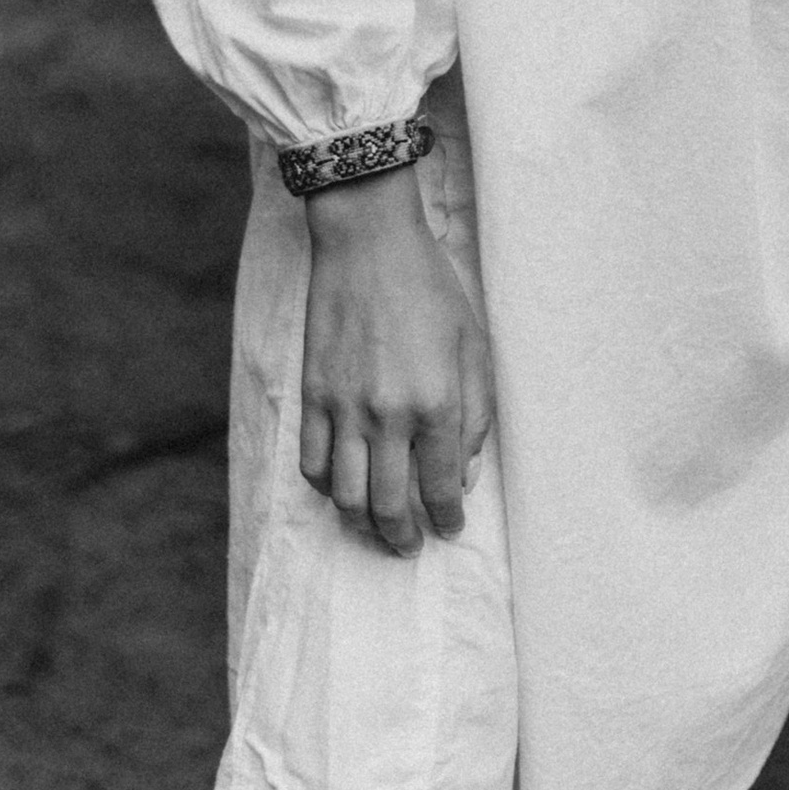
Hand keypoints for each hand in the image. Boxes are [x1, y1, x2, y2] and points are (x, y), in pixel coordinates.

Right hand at [299, 165, 494, 554]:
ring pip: (345, 496)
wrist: (368, 244)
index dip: (447, 518)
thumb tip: (465, 473)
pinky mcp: (312, 395)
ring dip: (362, 524)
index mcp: (436, 401)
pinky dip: (326, 488)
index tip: (450, 528)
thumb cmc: (431, 288)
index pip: (441, 486)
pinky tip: (342, 490)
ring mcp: (343, 408)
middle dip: (403, 536)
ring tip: (376, 530)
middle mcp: (387, 414)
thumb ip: (476, 412)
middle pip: (389, 504)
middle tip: (411, 545)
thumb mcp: (474, 343)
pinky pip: (313, 464)